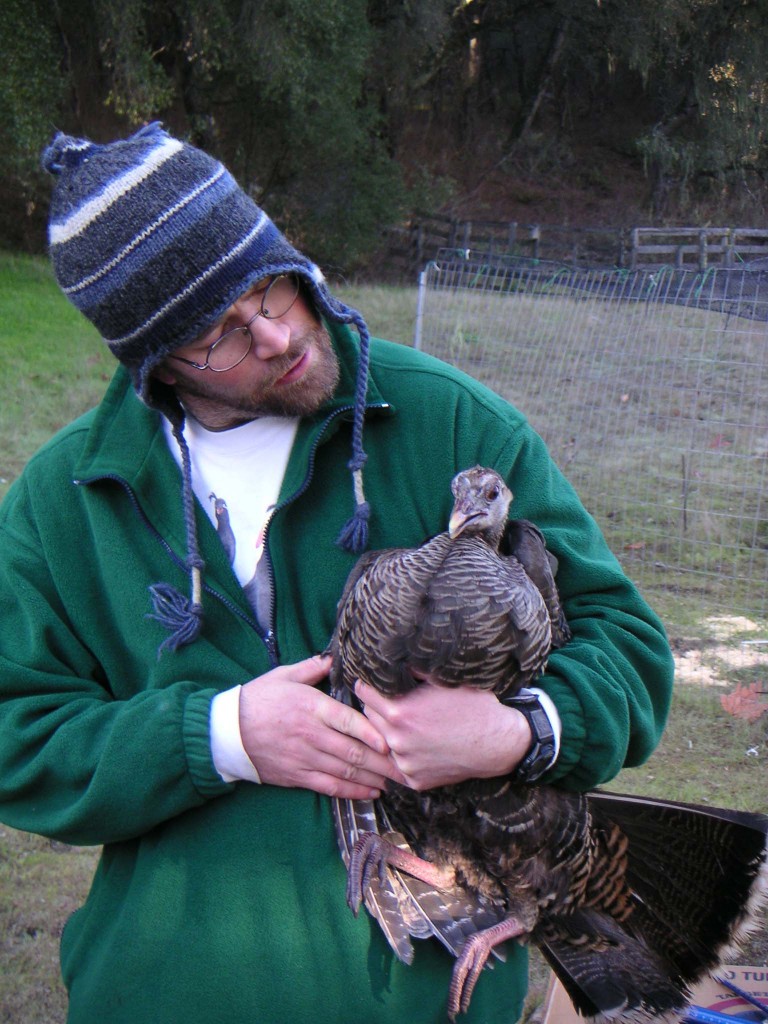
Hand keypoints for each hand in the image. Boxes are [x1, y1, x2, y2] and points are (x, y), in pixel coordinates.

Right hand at [239, 655, 403, 798]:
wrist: (227, 732)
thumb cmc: (257, 699)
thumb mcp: (284, 676)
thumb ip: (312, 668)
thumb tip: (334, 658)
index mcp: (312, 707)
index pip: (348, 721)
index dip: (372, 733)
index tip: (391, 740)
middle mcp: (312, 734)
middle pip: (353, 750)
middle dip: (383, 761)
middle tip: (405, 767)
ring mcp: (305, 757)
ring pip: (345, 771)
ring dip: (373, 778)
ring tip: (394, 781)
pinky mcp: (298, 776)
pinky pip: (329, 786)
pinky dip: (352, 791)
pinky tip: (370, 793)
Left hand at [355, 678, 531, 790]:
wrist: (498, 742)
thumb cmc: (473, 705)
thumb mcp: (443, 679)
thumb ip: (412, 669)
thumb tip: (390, 655)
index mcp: (400, 712)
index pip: (364, 693)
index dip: (367, 684)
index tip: (369, 681)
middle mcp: (398, 740)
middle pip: (368, 717)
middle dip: (375, 707)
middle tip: (386, 699)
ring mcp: (405, 763)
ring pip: (381, 742)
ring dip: (386, 732)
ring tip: (404, 722)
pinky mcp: (414, 780)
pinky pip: (397, 763)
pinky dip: (403, 753)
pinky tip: (417, 742)